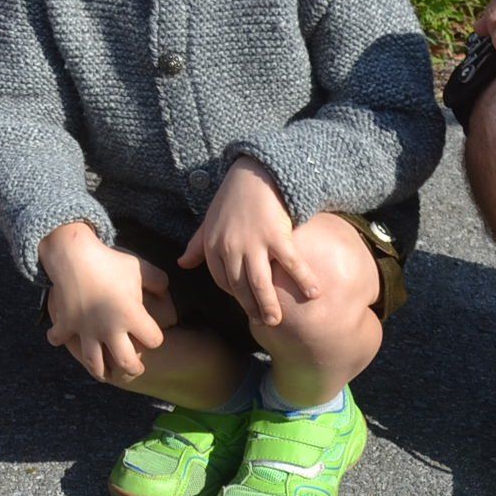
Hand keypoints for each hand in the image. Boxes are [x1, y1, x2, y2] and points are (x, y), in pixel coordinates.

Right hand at [38, 222, 169, 381]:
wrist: (73, 254)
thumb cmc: (110, 260)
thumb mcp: (139, 267)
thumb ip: (158, 280)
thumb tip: (166, 291)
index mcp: (131, 316)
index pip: (154, 340)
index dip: (156, 337)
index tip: (152, 333)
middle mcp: (110, 329)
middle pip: (127, 363)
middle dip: (134, 368)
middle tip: (135, 367)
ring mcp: (86, 330)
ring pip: (95, 364)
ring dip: (101, 371)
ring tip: (105, 373)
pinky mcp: (66, 324)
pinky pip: (59, 339)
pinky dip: (58, 339)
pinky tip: (59, 337)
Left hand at [179, 158, 317, 327]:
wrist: (255, 172)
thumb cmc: (232, 197)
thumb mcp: (210, 221)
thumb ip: (197, 245)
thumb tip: (182, 264)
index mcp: (214, 246)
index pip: (223, 281)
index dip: (236, 295)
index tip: (247, 303)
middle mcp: (230, 249)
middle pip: (241, 288)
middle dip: (252, 308)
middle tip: (264, 322)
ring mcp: (253, 244)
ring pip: (260, 284)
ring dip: (269, 305)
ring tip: (276, 321)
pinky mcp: (276, 237)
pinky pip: (291, 265)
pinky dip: (303, 280)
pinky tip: (313, 294)